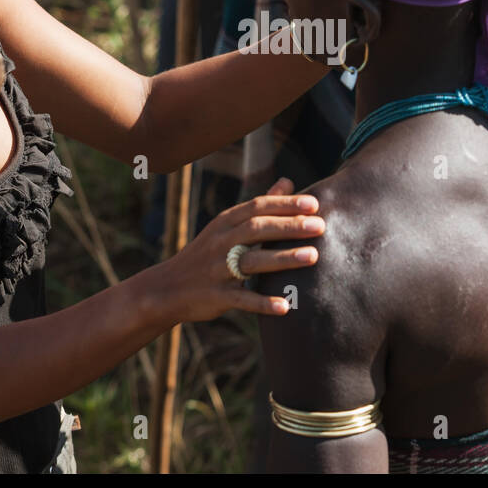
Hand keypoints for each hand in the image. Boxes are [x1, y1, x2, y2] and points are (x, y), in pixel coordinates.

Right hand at [160, 177, 320, 321]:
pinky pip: (242, 299)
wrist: (167, 288)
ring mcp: (217, 270)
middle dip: (289, 226)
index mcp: (225, 222)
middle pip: (256, 230)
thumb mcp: (226, 226)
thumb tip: (288, 182)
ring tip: (312, 257)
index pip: (257, 207)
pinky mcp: (216, 296)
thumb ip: (259, 207)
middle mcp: (220, 242)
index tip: (314, 204)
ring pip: (252, 262)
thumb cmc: (206, 254)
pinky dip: (262, 303)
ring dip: (283, 258)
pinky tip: (285, 306)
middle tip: (320, 226)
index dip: (285, 204)